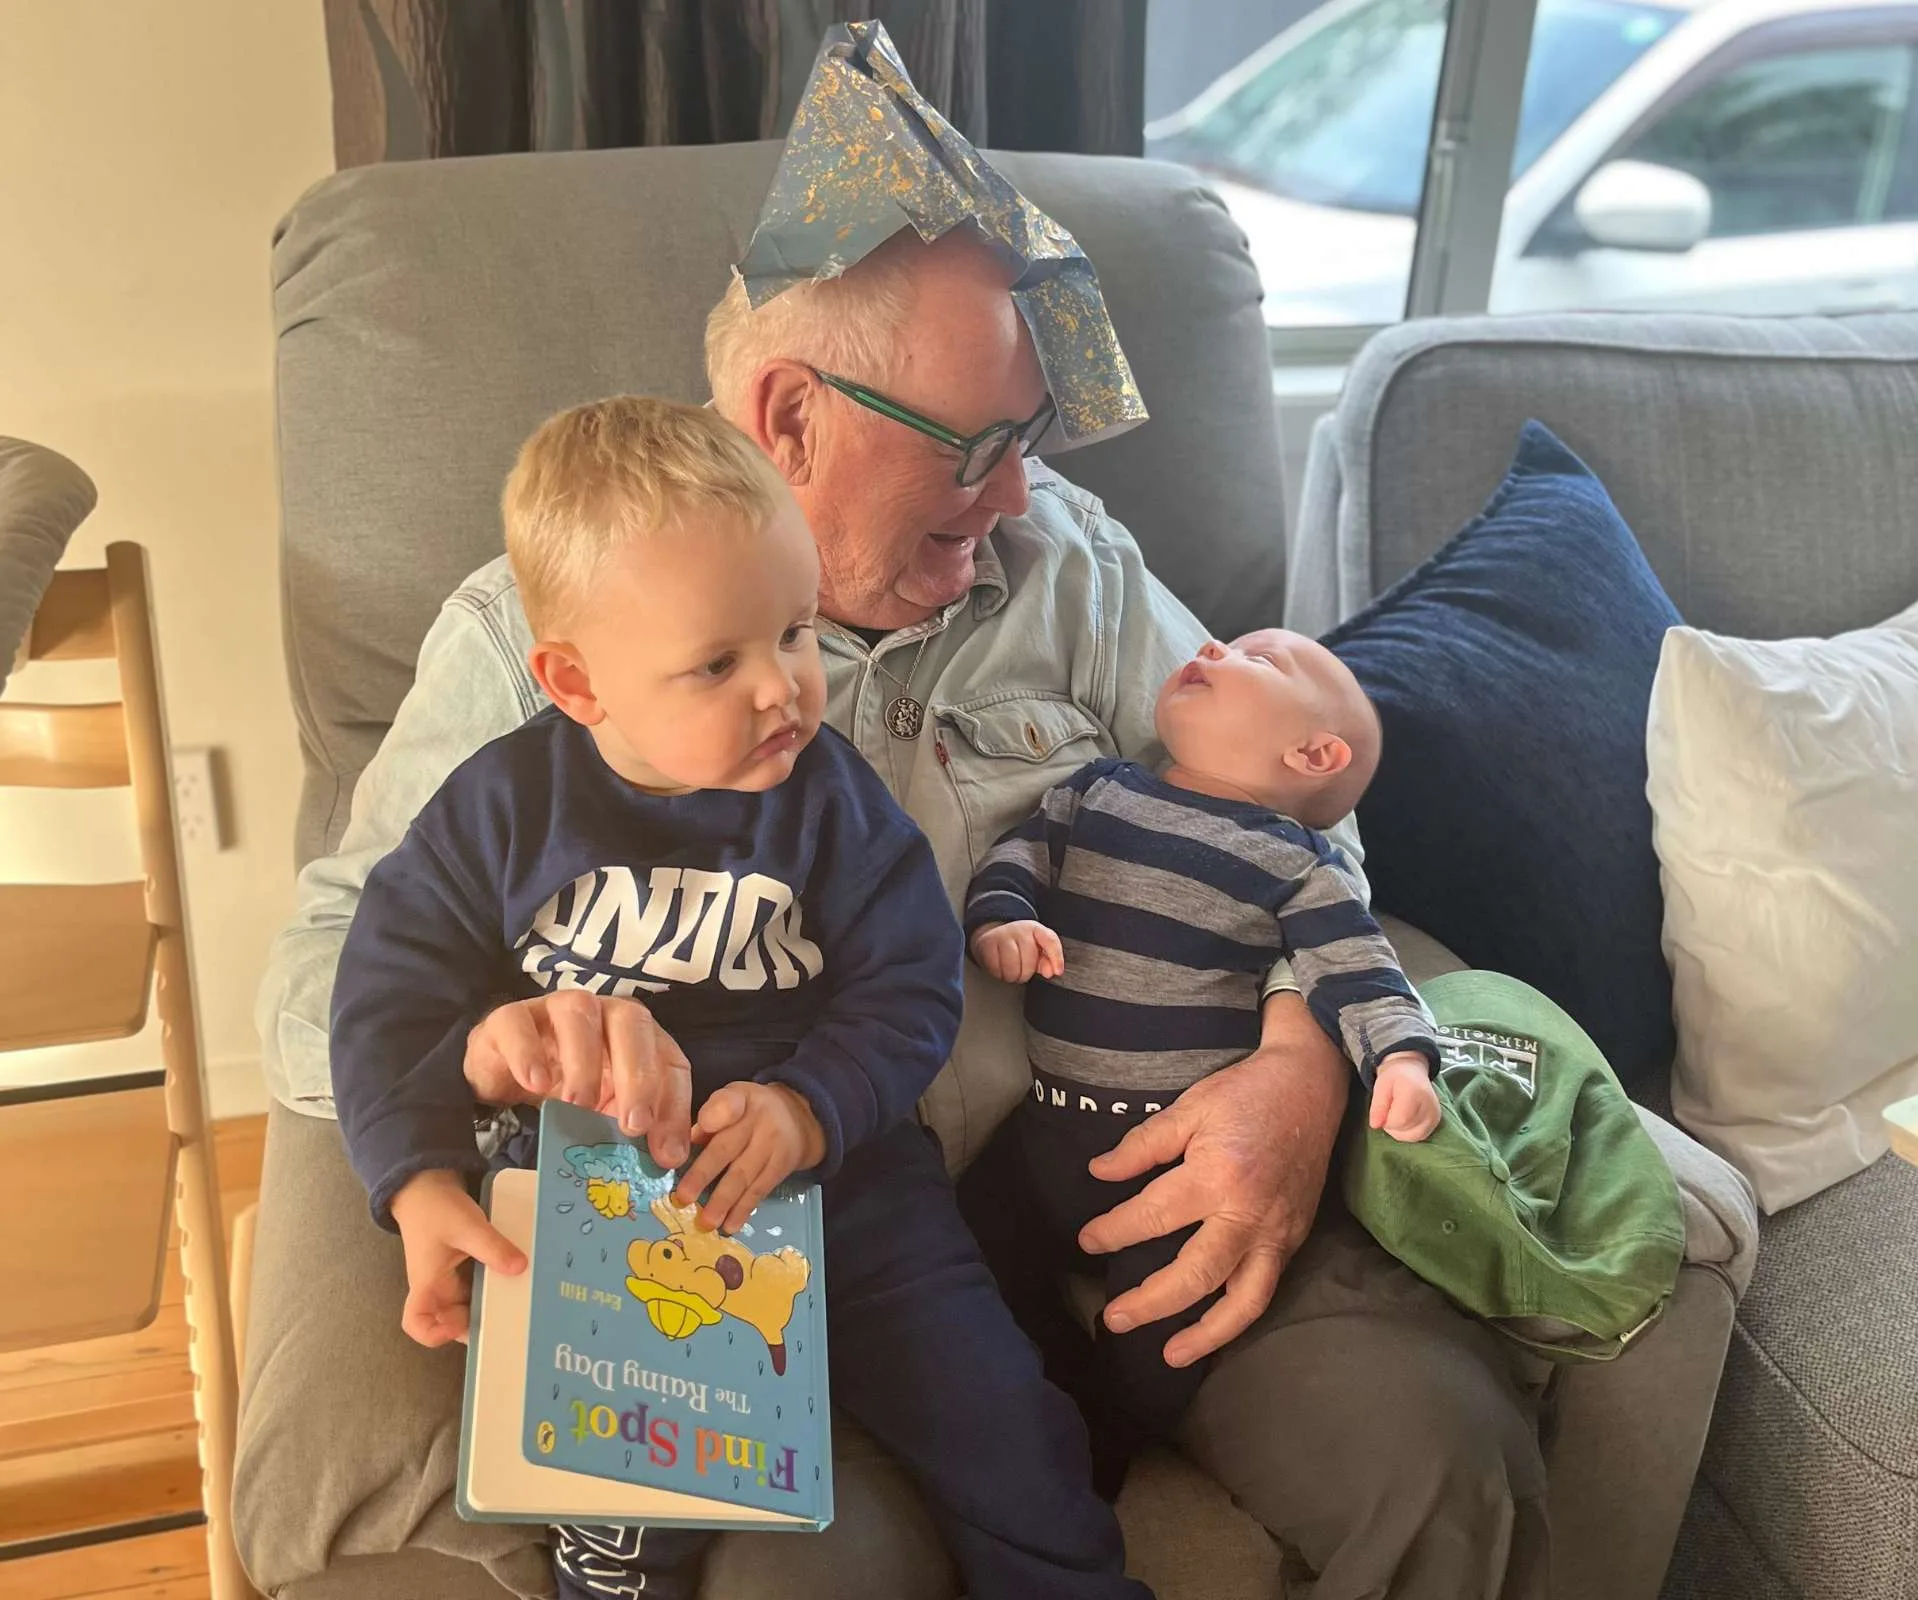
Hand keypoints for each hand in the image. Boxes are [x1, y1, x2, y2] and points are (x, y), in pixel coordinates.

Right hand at [388, 1169, 525, 1347]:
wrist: (428, 1184)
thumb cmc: (436, 1208)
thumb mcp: (467, 1226)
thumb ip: (492, 1247)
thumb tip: (520, 1268)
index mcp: (427, 1282)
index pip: (416, 1323)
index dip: (434, 1334)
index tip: (460, 1326)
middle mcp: (436, 1286)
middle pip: (450, 1319)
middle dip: (476, 1323)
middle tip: (507, 1320)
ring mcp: (449, 1277)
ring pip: (467, 1303)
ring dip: (488, 1304)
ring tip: (518, 1303)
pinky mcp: (461, 1266)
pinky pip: (477, 1284)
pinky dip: (492, 1285)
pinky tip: (514, 1280)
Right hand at [464, 991, 694, 1167]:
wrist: (504, 1075)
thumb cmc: (566, 1091)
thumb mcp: (605, 1115)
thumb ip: (635, 1131)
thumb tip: (667, 1161)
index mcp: (637, 1037)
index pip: (669, 1060)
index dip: (674, 1104)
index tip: (666, 1153)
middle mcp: (603, 1013)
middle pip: (632, 1021)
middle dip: (638, 1074)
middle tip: (632, 1125)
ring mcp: (556, 1009)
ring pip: (579, 1012)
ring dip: (584, 1060)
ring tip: (578, 1105)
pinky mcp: (510, 1018)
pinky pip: (519, 1023)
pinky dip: (528, 1052)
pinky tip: (534, 1083)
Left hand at [672, 1083, 826, 1234]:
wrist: (800, 1118)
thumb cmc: (750, 1112)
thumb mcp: (733, 1100)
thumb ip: (709, 1119)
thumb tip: (684, 1146)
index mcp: (739, 1099)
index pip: (728, 1103)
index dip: (716, 1114)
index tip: (702, 1127)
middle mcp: (757, 1121)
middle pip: (727, 1148)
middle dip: (704, 1174)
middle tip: (683, 1197)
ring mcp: (772, 1146)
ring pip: (744, 1175)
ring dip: (723, 1201)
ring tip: (706, 1222)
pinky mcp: (781, 1168)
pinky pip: (759, 1190)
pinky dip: (743, 1210)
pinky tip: (730, 1226)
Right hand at [970, 919, 1063, 983]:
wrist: (993, 935)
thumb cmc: (1018, 946)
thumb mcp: (1036, 950)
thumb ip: (1047, 961)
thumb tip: (1051, 971)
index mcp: (1035, 929)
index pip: (1050, 940)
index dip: (1056, 957)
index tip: (1058, 971)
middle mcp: (1019, 929)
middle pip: (1028, 959)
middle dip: (1026, 973)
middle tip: (1022, 974)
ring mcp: (1001, 935)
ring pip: (1011, 966)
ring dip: (1012, 976)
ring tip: (1012, 973)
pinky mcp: (987, 943)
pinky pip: (996, 967)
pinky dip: (999, 974)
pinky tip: (1001, 969)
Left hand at [1077, 992, 1346, 1366]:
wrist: (1312, 1086)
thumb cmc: (1246, 1093)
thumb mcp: (1188, 1107)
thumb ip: (1143, 1145)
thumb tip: (1099, 1174)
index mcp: (1217, 1176)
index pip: (1153, 1216)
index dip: (1114, 1232)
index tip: (1087, 1241)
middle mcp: (1248, 1215)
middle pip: (1195, 1275)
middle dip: (1150, 1302)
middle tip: (1113, 1318)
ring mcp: (1277, 1233)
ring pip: (1243, 1301)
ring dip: (1205, 1335)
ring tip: (1169, 1354)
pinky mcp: (1294, 1240)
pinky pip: (1265, 1289)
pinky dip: (1237, 1316)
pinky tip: (1212, 1328)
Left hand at [1369, 1052, 1441, 1141]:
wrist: (1412, 1071)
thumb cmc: (1395, 1077)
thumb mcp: (1380, 1086)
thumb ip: (1377, 1106)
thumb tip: (1375, 1125)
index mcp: (1414, 1092)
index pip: (1399, 1120)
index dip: (1386, 1121)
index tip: (1382, 1111)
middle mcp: (1429, 1104)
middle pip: (1406, 1129)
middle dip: (1392, 1125)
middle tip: (1389, 1109)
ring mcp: (1435, 1114)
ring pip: (1413, 1136)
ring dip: (1399, 1131)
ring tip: (1396, 1114)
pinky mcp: (1436, 1121)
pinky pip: (1419, 1136)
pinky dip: (1408, 1133)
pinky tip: (1404, 1120)